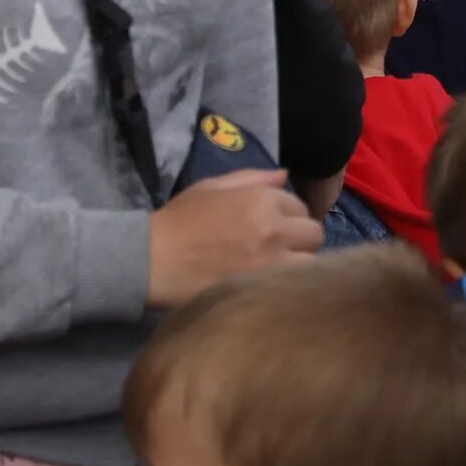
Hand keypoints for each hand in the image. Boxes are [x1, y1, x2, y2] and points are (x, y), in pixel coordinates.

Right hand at [146, 169, 320, 308]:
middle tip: (281, 250)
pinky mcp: (260, 290)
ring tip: (277, 270)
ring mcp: (270, 263)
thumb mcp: (213, 187)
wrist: (151, 260)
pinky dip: (285, 285)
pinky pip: (291, 286)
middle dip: (301, 240)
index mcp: (263, 200)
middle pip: (314, 235)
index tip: (275, 228)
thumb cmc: (179, 220)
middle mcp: (274, 229)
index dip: (290, 218)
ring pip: (310, 263)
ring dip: (298, 264)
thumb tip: (284, 175)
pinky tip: (271, 287)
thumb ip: (254, 178)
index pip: (301, 208)